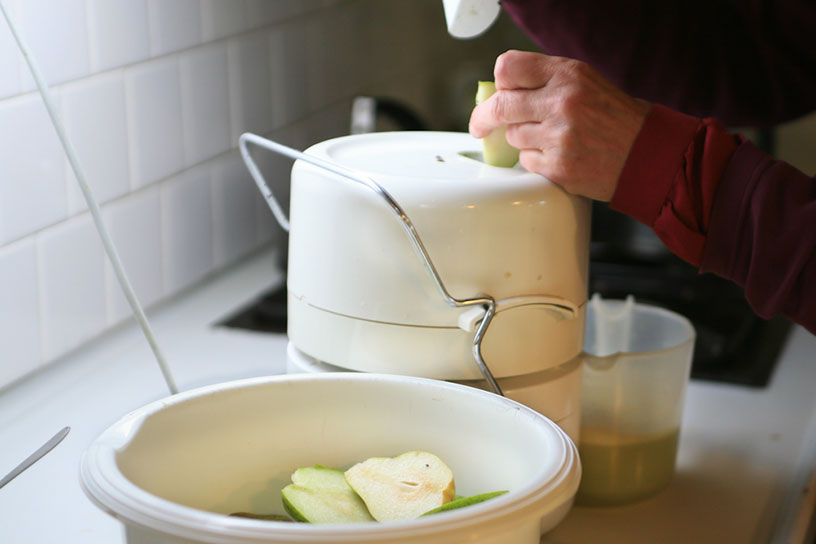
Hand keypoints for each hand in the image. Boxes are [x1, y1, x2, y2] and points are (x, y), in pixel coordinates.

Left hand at [469, 50, 650, 200]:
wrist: (645, 154)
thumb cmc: (615, 118)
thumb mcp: (585, 82)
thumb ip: (545, 80)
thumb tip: (502, 90)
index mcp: (568, 75)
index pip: (509, 68)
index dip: (499, 83)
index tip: (496, 94)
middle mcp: (562, 102)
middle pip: (500, 106)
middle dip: (484, 118)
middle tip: (481, 125)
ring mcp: (559, 137)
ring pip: (513, 137)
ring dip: (523, 139)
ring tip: (551, 139)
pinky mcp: (558, 167)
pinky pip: (526, 162)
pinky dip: (536, 160)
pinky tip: (558, 155)